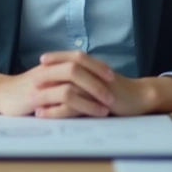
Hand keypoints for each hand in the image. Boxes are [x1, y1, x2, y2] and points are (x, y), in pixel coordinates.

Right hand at [0, 51, 116, 117]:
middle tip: (112, 89)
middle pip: (78, 66)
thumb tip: (85, 80)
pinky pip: (62, 99)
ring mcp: (43, 83)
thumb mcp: (46, 79)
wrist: (0, 94)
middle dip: (97, 77)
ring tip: (106, 106)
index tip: (111, 73)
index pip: (78, 57)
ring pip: (72, 82)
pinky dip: (78, 107)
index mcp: (53, 63)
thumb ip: (62, 77)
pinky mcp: (38, 97)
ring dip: (92, 94)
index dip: (96, 64)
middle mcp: (49, 69)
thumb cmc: (25, 89)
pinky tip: (87, 115)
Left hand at [34, 54, 171, 117]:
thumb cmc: (119, 91)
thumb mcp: (100, 82)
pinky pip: (73, 105)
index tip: (41, 60)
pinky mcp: (96, 102)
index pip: (72, 57)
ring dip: (48, 94)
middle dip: (47, 74)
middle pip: (66, 69)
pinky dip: (57, 110)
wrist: (140, 98)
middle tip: (30, 80)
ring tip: (33, 100)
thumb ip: (86, 79)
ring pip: (67, 87)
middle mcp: (93, 74)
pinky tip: (46, 114)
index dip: (56, 57)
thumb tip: (70, 80)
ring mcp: (95, 88)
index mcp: (93, 67)